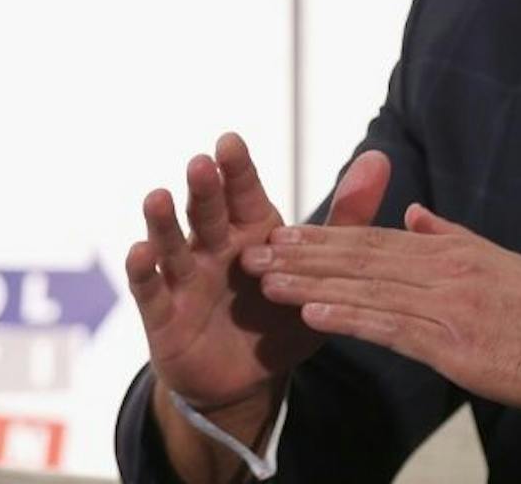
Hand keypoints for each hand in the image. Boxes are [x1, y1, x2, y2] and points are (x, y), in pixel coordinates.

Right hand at [124, 135, 389, 412]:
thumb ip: (348, 215)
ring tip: (158, 197)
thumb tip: (380, 157)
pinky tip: (140, 251)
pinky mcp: (164, 317)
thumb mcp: (321, 269)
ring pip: (172, 244)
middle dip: (205, 188)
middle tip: (202, 163)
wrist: (249, 378)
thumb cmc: (283, 313)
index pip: (244, 192)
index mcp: (253, 231)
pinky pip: (152, 291)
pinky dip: (144, 272)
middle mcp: (215, 247)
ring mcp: (186, 279)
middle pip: (208, 211)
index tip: (230, 141)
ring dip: (163, 222)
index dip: (237, 169)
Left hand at [244, 204, 520, 412]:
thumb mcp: (500, 260)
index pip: (377, 239)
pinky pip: (392, 327)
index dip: (325, 237)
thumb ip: (451, 236)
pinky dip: (350, 317)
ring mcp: (449, 305)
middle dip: (305, 254)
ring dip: (313, 284)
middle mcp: (445, 270)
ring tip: (267, 281)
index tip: (283, 234)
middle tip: (255, 251)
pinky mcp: (454, 343)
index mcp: (453, 251)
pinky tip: (314, 313)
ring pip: (368, 288)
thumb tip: (414, 211)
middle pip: (362, 258)